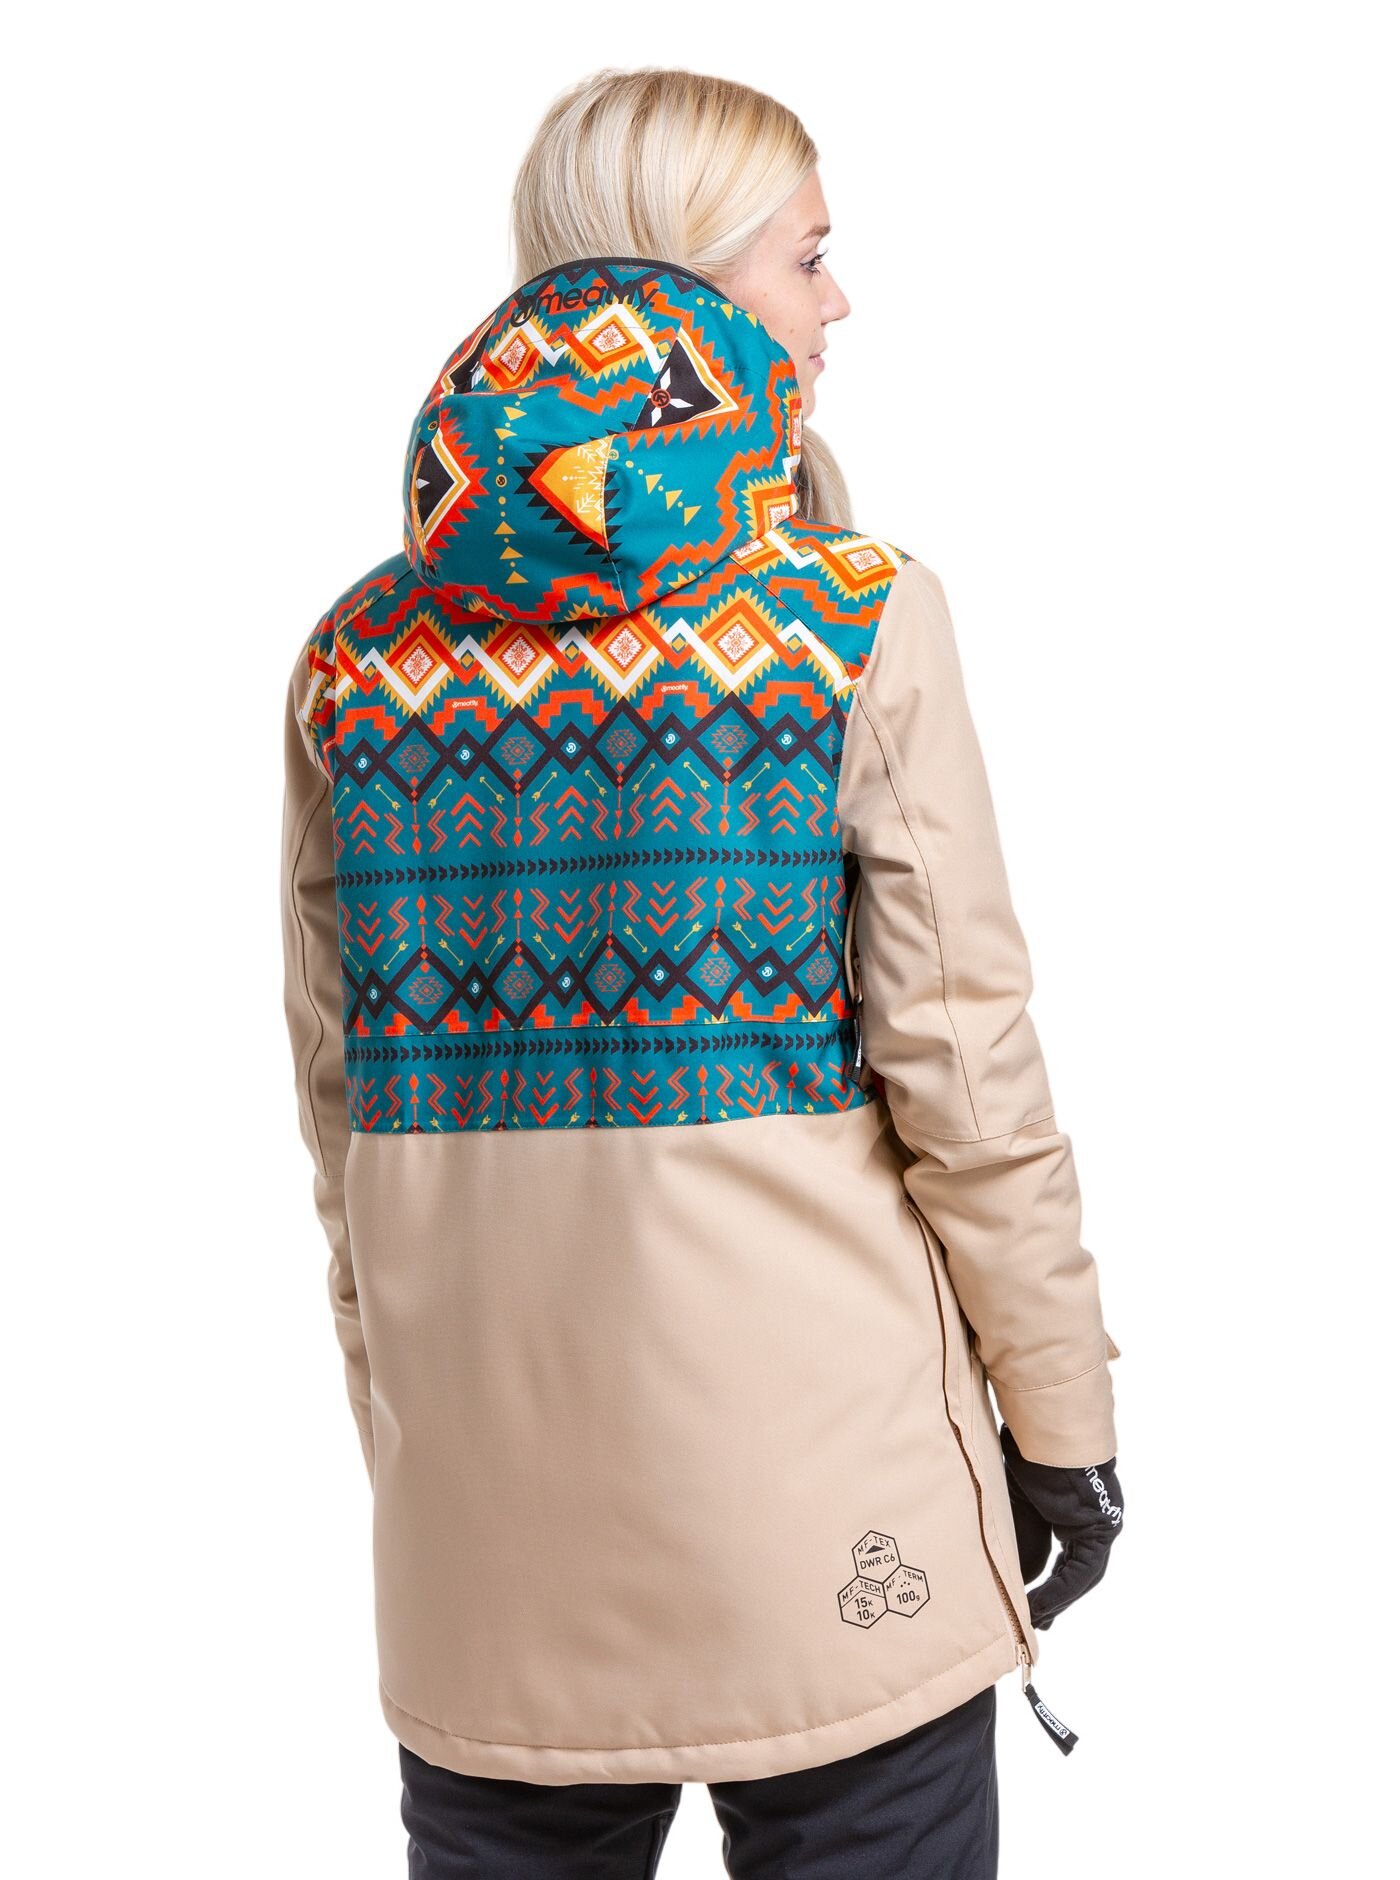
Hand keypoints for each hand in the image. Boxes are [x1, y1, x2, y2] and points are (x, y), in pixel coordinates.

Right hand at [999, 1423, 1123, 1629]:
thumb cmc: (1028, 1453)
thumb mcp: (1018, 1503)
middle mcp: (1096, 1520)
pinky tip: (1040, 1606)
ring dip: (1057, 1601)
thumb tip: (1015, 1574)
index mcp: (1078, 1511)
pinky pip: (1082, 1570)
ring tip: (1034, 1622)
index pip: (1066, 1558)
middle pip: (1076, 1572)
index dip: (1050, 1585)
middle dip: (1056, 1599)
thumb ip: (1020, 1536)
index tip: (1032, 1606)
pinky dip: (1061, 1590)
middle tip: (1036, 1624)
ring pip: (1082, 1576)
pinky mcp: (1101, 1528)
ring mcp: (1103, 1524)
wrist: (1046, 1431)